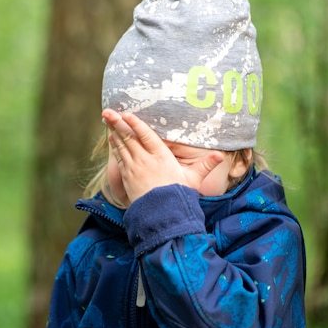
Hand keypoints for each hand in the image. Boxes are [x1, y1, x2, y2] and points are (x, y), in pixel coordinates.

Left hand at [101, 108, 223, 202]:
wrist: (163, 215)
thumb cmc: (179, 195)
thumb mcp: (194, 179)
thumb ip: (205, 165)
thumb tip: (220, 155)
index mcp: (162, 157)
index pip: (146, 136)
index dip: (136, 124)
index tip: (127, 114)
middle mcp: (145, 160)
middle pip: (129, 138)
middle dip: (118, 123)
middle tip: (108, 111)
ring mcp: (134, 168)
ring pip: (122, 146)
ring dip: (114, 131)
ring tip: (107, 118)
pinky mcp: (127, 177)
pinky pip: (119, 158)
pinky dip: (114, 146)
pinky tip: (111, 137)